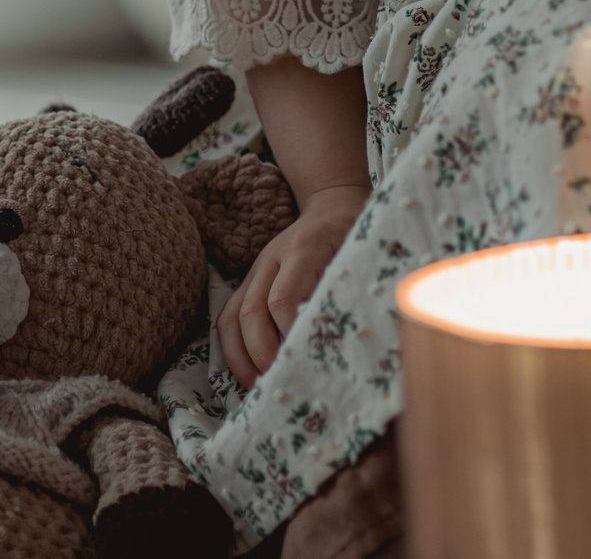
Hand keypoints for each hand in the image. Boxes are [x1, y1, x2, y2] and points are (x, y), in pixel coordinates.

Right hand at [216, 181, 366, 386]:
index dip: (288, 332)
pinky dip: (232, 347)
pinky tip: (245, 373)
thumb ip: (353, 282)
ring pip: (232, 316)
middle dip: (261, 352)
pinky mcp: (249, 281)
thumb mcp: (363, 250)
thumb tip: (353, 330)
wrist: (332, 203)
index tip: (304, 359)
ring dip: (241, 356)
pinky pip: (227, 316)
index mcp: (305, 248)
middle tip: (277, 381)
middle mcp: (273, 257)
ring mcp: (256, 269)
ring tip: (255, 386)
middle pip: (252, 310)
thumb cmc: (355, 231)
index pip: (284, 296)